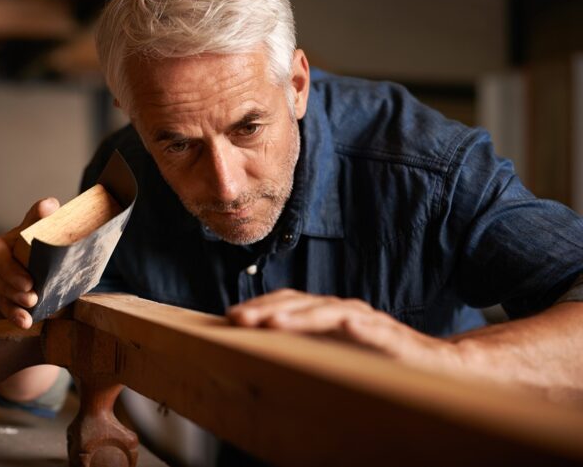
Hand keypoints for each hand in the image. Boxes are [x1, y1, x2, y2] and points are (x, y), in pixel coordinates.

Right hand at [0, 198, 59, 328]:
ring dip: (11, 299)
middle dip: (8, 281)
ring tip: (32, 304)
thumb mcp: (55, 223)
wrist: (71, 255)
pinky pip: (5, 306)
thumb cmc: (58, 235)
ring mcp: (6, 277)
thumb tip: (47, 206)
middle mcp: (4, 258)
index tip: (28, 280)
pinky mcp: (11, 295)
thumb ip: (50, 214)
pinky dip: (14, 315)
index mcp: (11, 239)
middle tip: (31, 291)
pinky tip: (26, 322)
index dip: (7, 264)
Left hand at [227, 289, 462, 372]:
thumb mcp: (336, 356)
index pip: (288, 304)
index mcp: (328, 316)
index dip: (260, 307)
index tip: (229, 318)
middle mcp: (344, 312)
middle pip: (300, 304)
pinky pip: (368, 328)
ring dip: (297, 316)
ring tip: (270, 323)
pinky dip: (352, 326)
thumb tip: (261, 360)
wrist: (439, 365)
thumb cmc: (382, 360)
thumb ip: (306, 352)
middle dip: (266, 309)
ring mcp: (367, 321)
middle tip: (236, 319)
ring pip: (327, 312)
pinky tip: (335, 326)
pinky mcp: (390, 336)